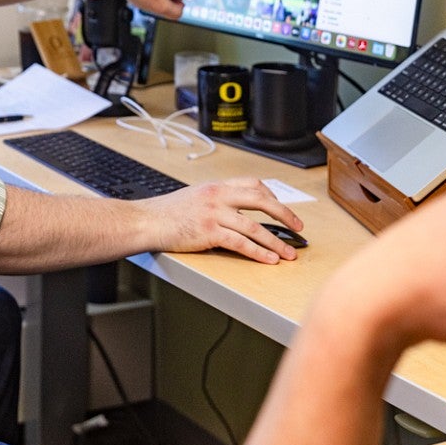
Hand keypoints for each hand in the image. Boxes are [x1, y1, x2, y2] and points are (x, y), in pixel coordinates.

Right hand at [137, 179, 303, 264]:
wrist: (147, 221)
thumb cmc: (167, 212)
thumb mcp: (195, 196)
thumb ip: (217, 199)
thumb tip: (237, 209)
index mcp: (217, 186)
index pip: (254, 185)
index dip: (272, 197)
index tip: (282, 210)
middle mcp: (218, 196)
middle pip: (262, 201)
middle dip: (285, 215)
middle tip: (298, 228)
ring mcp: (214, 214)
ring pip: (255, 227)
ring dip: (276, 242)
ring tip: (289, 253)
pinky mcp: (209, 233)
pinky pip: (241, 243)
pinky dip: (258, 252)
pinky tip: (269, 259)